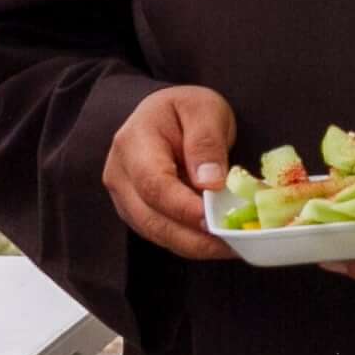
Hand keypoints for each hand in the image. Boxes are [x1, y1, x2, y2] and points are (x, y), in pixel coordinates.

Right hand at [102, 86, 239, 264]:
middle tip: (234, 243)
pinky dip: (192, 242)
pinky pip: (163, 235)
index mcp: (133, 142)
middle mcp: (120, 175)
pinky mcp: (137, 214)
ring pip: (157, 233)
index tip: (215, 220)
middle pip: (152, 218)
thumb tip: (210, 183)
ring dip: (196, 245)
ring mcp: (125, 198)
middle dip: (194, 237)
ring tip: (233, 245)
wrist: (166, 115)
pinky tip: (219, 241)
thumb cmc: (185, 110)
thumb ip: (206, 142)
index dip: (183, 207)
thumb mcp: (204, 110)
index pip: (154, 183)